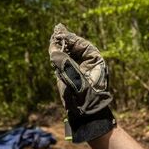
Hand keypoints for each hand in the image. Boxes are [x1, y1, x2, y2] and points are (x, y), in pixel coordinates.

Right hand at [48, 23, 115, 142]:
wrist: (87, 116)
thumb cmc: (86, 97)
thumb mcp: (75, 78)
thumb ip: (64, 62)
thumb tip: (54, 49)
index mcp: (95, 61)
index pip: (81, 44)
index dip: (70, 38)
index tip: (59, 32)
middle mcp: (89, 64)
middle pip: (75, 49)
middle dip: (65, 41)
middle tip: (56, 31)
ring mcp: (81, 71)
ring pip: (69, 56)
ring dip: (61, 49)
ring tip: (54, 39)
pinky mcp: (72, 78)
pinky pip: (65, 65)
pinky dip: (59, 59)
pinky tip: (53, 52)